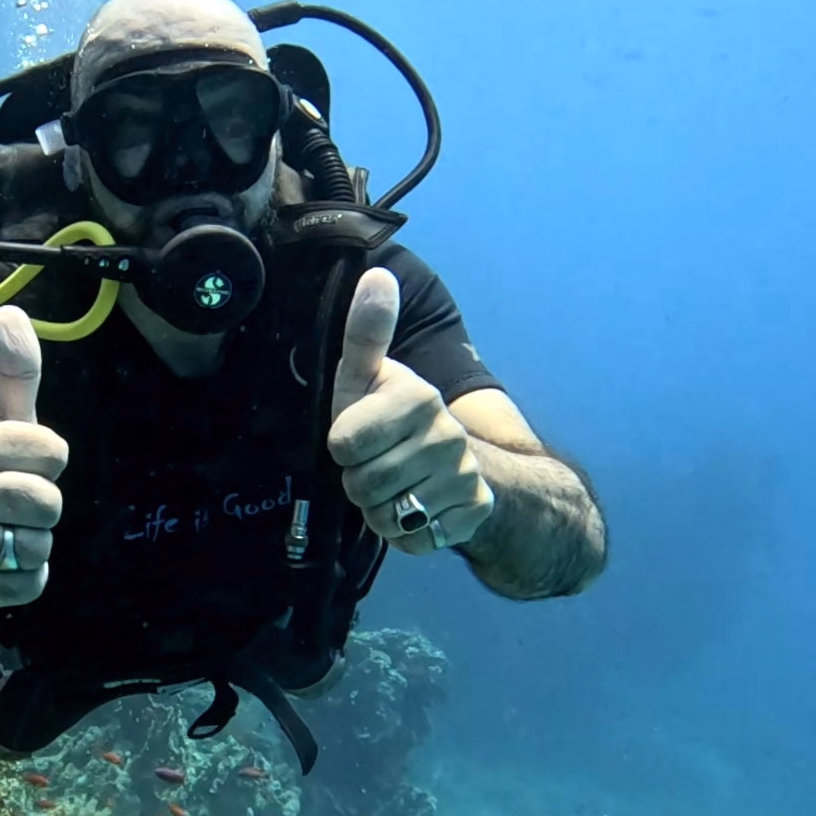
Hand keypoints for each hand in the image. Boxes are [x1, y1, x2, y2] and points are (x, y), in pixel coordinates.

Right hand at [0, 305, 68, 606]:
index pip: (54, 450)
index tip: (21, 462)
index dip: (48, 459)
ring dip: (35, 543)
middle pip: (49, 501)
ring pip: (41, 544)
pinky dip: (26, 577)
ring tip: (5, 532)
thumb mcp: (0, 421)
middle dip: (43, 506)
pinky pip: (31, 582)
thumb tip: (10, 310)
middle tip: (14, 504)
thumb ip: (16, 372)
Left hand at [327, 267, 493, 553]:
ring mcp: (463, 476)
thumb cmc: (394, 417)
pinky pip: (413, 541)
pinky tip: (417, 510)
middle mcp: (447, 435)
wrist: (463, 464)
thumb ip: (366, 332)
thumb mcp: (369, 376)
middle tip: (378, 463)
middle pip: (361, 484)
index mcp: (417, 397)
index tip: (358, 435)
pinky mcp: (473, 513)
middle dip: (359, 481)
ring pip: (386, 516)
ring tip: (395, 486)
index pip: (343, 443)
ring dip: (380, 509)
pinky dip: (406, 534)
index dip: (342, 445)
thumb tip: (377, 274)